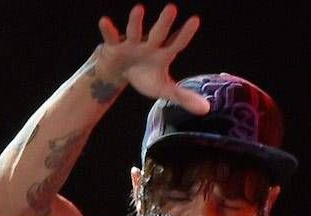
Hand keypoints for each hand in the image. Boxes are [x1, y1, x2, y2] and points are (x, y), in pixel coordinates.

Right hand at [95, 4, 209, 110]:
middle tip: (172, 8)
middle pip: (158, 33)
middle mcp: (149, 45)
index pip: (177, 43)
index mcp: (163, 53)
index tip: (195, 20)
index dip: (185, 33)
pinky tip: (104, 21)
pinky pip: (110, 37)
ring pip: (134, 31)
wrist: (121, 72)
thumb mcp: (164, 89)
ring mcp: (131, 44)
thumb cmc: (146, 76)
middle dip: (164, 22)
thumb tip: (206, 110)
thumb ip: (184, 97)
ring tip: (139, 8)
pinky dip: (108, 30)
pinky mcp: (114, 46)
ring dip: (135, 21)